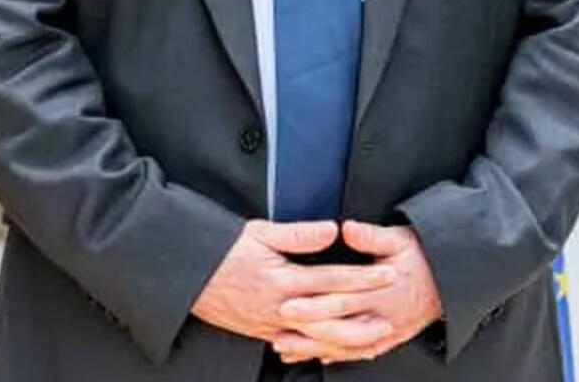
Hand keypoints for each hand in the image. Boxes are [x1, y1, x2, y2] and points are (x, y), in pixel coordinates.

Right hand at [191, 220, 396, 344]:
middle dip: (363, 318)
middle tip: (390, 317)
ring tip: (371, 339)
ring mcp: (271, 324)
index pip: (333, 279)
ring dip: (347, 341)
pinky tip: (335, 349)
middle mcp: (280, 306)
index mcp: (282, 278)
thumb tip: (332, 230)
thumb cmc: (222, 249)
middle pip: (331, 317)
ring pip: (317, 338)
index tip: (388, 274)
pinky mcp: (262, 332)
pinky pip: (297, 346)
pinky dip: (319, 349)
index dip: (364, 277)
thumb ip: (299, 234)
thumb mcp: (259, 232)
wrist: (188, 275)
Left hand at [274, 220, 441, 364]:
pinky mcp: (389, 339)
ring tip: (287, 347)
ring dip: (315, 347)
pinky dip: (339, 355)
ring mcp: (386, 330)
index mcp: (383, 289)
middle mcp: (383, 315)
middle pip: (339, 325)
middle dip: (307, 329)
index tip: (288, 303)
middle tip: (279, 328)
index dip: (314, 303)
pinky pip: (361, 352)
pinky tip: (319, 356)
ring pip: (346, 345)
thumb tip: (348, 229)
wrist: (450, 282)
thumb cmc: (423, 257)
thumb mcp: (401, 239)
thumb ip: (372, 236)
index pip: (343, 298)